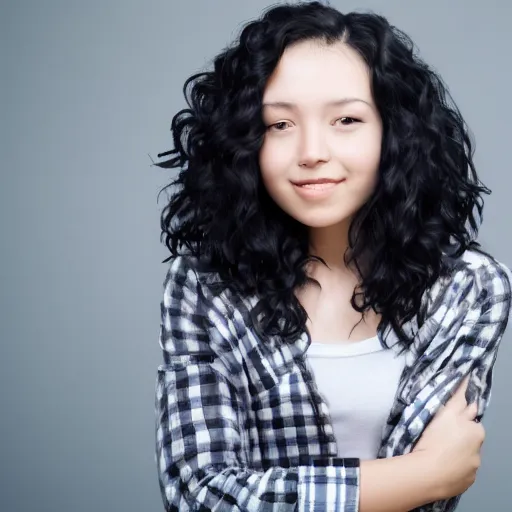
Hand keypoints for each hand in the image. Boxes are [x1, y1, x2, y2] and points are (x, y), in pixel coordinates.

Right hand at [412, 375, 484, 499]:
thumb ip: (456, 398)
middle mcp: (479, 449)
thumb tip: (465, 379)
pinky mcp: (467, 480)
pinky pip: (463, 469)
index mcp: (475, 430)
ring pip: (468, 454)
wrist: (429, 474)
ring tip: (440, 450)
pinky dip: (456, 466)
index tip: (451, 418)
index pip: (471, 418)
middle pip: (472, 436)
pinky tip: (443, 463)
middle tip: (444, 433)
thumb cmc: (434, 440)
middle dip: (463, 433)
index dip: (461, 416)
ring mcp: (474, 466)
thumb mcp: (444, 413)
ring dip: (459, 450)